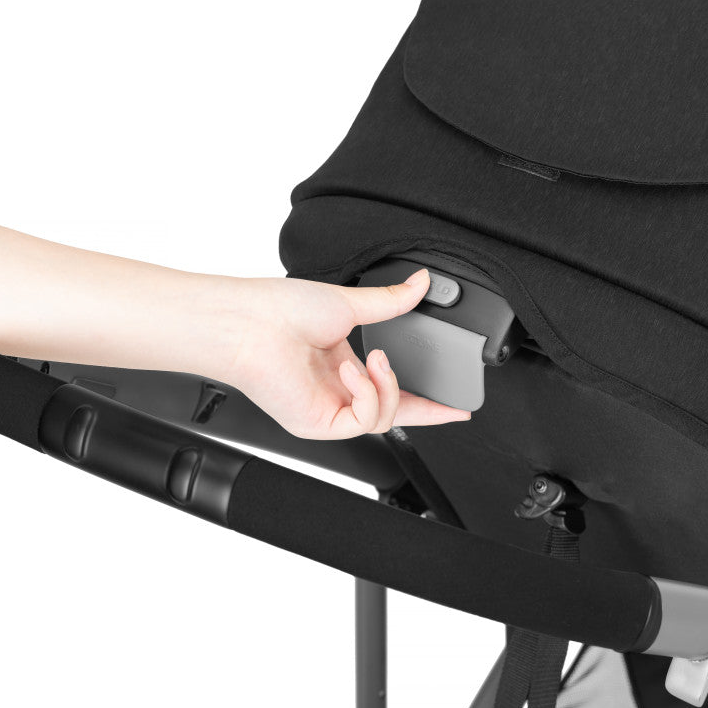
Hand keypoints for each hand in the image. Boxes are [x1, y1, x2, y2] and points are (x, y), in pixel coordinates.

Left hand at [220, 269, 471, 439]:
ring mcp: (328, 410)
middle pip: (394, 413)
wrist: (251, 323)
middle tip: (448, 403)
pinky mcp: (319, 424)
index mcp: (344, 366)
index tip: (456, 404)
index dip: (427, 400)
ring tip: (373, 359)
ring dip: (387, 386)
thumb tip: (420, 283)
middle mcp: (337, 392)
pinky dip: (366, 394)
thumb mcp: (349, 303)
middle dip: (427, 411)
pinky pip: (363, 421)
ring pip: (383, 419)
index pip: (393, 389)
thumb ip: (391, 300)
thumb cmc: (281, 310)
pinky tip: (353, 372)